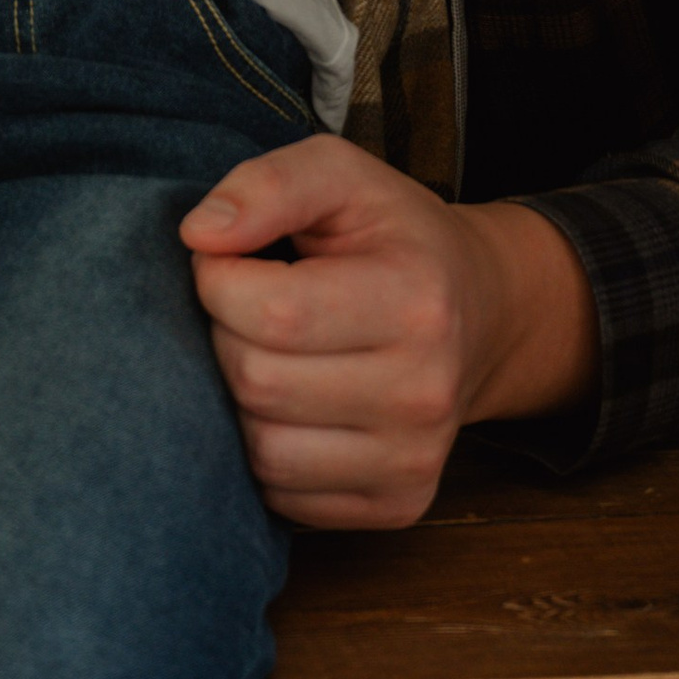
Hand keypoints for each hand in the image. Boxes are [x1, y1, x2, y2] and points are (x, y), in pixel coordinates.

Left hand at [180, 142, 595, 526]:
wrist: (479, 311)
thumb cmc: (395, 235)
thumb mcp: (340, 173)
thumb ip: (268, 185)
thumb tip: (199, 235)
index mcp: (415, 301)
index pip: (269, 313)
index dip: (218, 280)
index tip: (229, 259)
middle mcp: (425, 393)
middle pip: (257, 383)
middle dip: (227, 335)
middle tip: (251, 305)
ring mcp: (416, 460)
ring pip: (263, 451)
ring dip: (241, 400)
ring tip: (270, 352)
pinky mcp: (400, 505)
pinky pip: (284, 495)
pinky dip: (268, 448)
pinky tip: (293, 403)